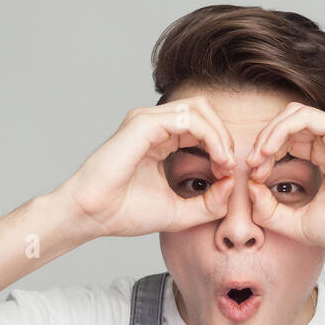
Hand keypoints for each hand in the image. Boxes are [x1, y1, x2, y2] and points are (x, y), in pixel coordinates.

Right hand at [53, 97, 239, 238]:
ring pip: (200, 109)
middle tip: (228, 168)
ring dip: (220, 135)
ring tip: (224, 163)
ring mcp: (148, 121)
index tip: (226, 176)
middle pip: (204, 111)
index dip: (222, 147)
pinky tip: (215, 159)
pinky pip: (188, 118)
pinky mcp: (143, 124)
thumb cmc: (126, 213)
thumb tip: (231, 182)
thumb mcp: (180, 212)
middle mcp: (154, 125)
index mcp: (160, 139)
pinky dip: (210, 136)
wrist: (93, 215)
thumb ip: (208, 202)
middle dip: (224, 137)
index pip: (202, 127)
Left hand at [244, 103, 324, 259]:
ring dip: (269, 134)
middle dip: (264, 142)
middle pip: (287, 124)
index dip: (265, 154)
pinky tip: (269, 151)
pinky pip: (305, 117)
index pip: (287, 140)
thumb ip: (268, 209)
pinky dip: (281, 130)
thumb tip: (250, 185)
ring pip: (293, 114)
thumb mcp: (294, 223)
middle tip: (252, 166)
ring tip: (258, 157)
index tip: (254, 178)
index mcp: (324, 158)